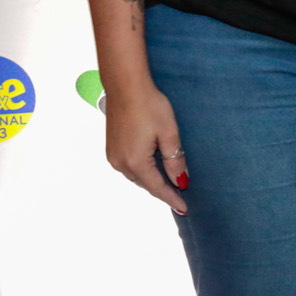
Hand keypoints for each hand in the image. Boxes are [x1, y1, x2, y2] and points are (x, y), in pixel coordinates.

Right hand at [105, 81, 188, 212]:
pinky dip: (143, 170)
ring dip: (152, 180)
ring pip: (137, 176)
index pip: (157, 188)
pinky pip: (130, 166)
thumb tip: (181, 180)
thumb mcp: (169, 133)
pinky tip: (153, 167)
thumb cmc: (150, 106)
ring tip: (169, 184)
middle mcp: (120, 163)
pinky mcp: (111, 148)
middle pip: (146, 183)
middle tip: (180, 197)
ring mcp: (113, 156)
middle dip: (163, 190)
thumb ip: (175, 159)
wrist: (125, 87)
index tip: (184, 209)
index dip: (172, 198)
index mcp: (135, 162)